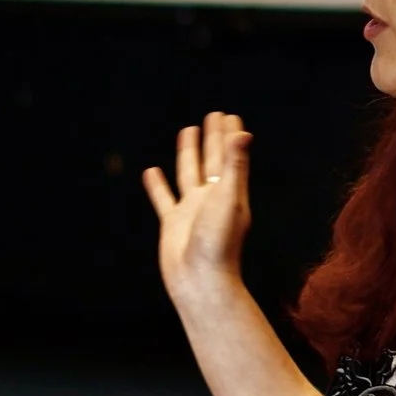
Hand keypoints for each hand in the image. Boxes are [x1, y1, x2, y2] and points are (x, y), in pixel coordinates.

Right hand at [143, 111, 252, 304]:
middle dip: (213, 138)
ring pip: (188, 174)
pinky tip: (151, 171)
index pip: (231, 156)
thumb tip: (244, 134)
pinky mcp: (172, 223)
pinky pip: (164, 198)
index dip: (231, 135)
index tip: (231, 116)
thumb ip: (234, 166)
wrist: (200, 281)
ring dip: (188, 153)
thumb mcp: (228, 199)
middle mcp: (212, 199)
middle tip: (214, 114)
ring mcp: (192, 211)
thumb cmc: (219, 243)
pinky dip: (157, 185)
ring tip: (187, 131)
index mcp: (230, 193)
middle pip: (212, 160)